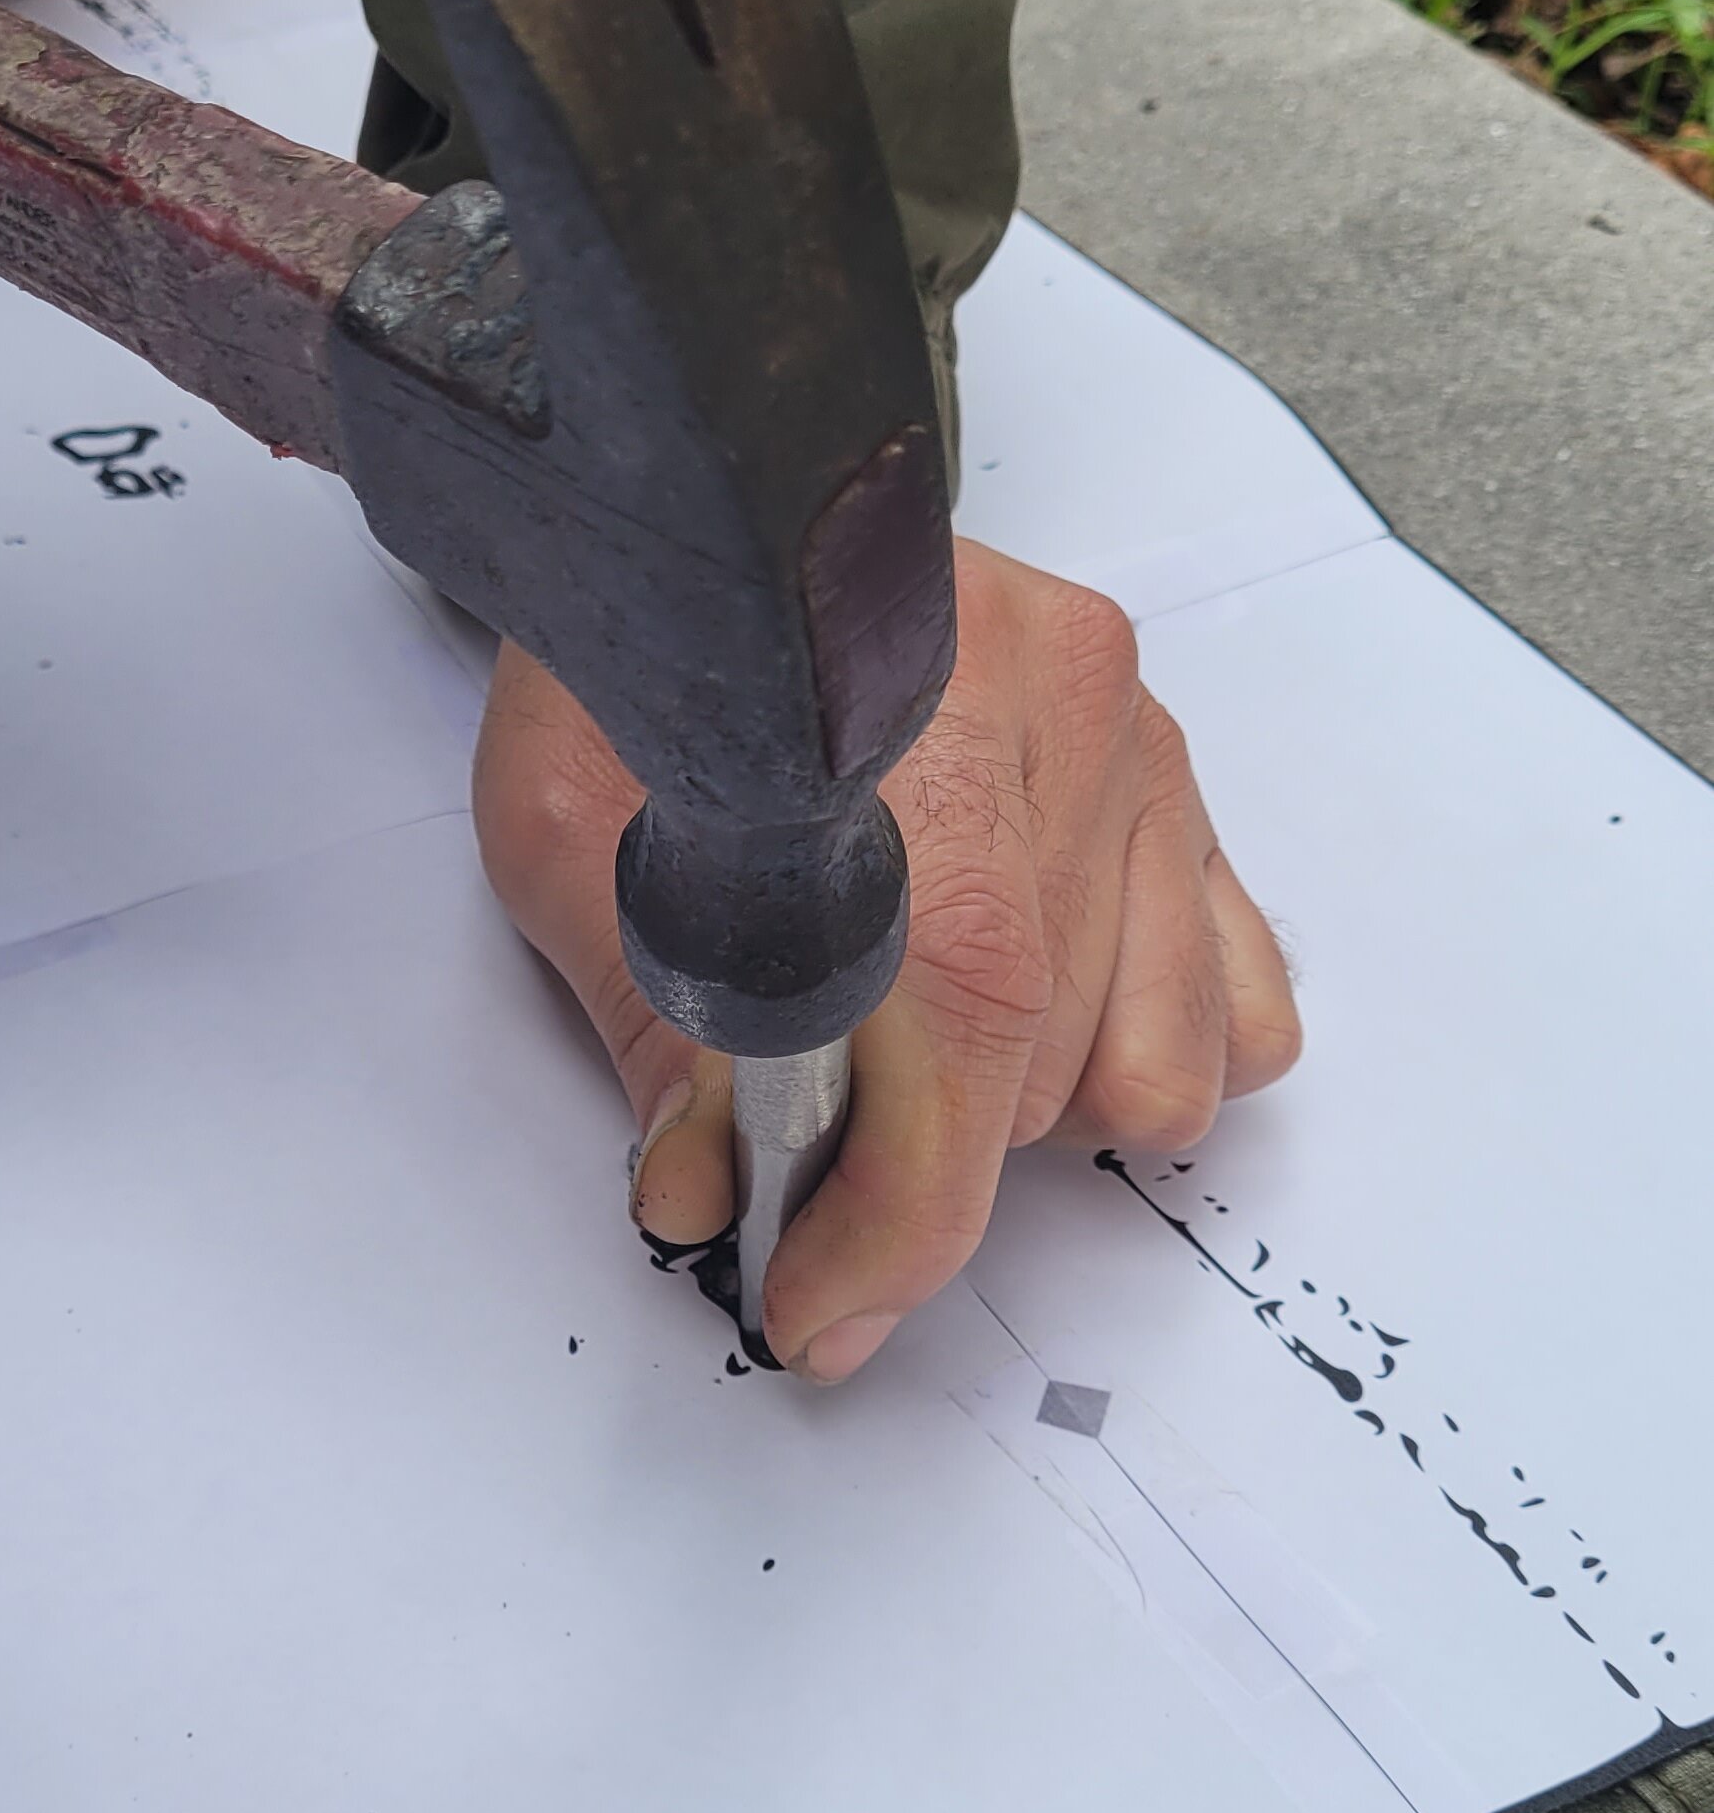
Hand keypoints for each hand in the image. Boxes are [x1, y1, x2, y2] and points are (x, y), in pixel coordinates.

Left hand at [472, 535, 1300, 1382]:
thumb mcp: (568, 834)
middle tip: (805, 1168)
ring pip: (1157, 1062)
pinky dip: (1151, 1051)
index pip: (957, 1043)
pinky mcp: (1179, 776)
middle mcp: (1059, 720)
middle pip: (1039, 1074)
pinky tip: (1038, 1027)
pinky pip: (1244, 999)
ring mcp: (1138, 746)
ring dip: (1029, 1113)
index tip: (812, 1308)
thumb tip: (707, 1198)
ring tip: (913, 1061)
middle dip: (914, 1172)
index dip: (890, 1225)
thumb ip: (652, 1023)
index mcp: (906, 730)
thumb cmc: (638, 659)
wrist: (709, 505)